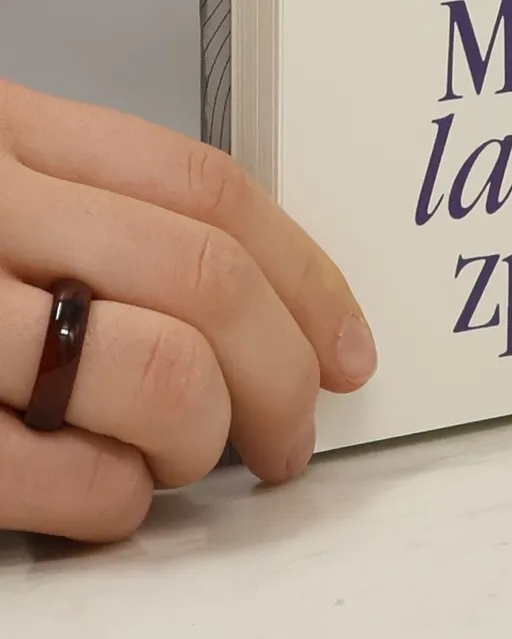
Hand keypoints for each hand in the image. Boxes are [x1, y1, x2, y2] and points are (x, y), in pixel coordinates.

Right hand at [0, 78, 375, 541]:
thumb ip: (92, 216)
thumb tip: (250, 297)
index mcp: (8, 136)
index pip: (205, 189)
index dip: (305, 276)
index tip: (350, 347)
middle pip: (208, 279)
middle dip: (283, 374)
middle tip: (294, 435)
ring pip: (165, 371)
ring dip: (204, 437)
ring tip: (178, 459)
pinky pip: (72, 476)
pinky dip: (117, 502)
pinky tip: (106, 498)